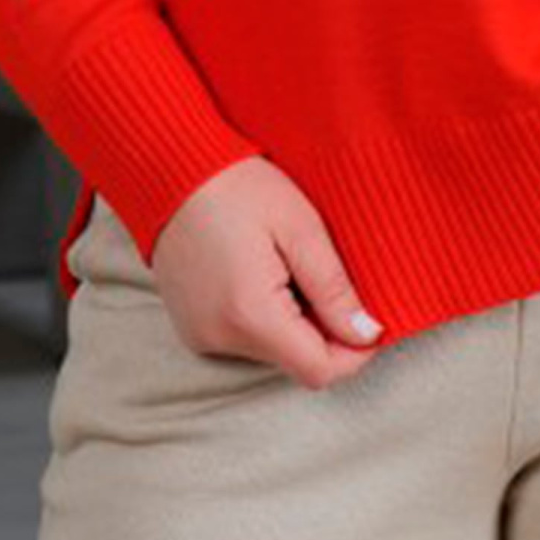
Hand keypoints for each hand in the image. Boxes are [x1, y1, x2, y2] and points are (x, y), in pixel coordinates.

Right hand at [148, 154, 386, 392]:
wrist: (167, 169)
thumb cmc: (235, 186)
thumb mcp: (300, 228)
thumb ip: (334, 288)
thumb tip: (365, 333)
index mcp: (251, 315)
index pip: (319, 370)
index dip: (356, 353)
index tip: (372, 321)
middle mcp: (220, 337)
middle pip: (296, 363)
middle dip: (326, 333)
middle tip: (332, 280)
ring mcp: (201, 336)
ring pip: (272, 353)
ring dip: (296, 324)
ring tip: (292, 270)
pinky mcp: (192, 328)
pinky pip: (245, 340)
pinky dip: (267, 319)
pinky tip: (266, 276)